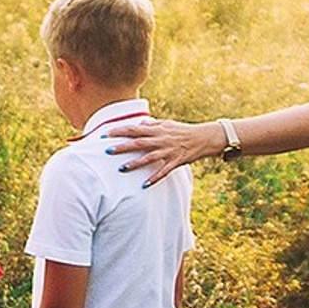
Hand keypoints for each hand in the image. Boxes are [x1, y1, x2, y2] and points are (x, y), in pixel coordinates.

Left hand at [103, 113, 225, 186]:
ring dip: (135, 163)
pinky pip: (163, 171)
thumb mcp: (166, 124)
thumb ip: (152, 124)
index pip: (134, 128)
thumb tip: (139, 123)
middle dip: (123, 146)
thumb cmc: (182, 130)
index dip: (120, 130)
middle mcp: (160, 140)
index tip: (105, 133)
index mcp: (157, 129)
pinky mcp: (175, 162)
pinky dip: (154, 178)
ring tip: (122, 169)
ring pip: (149, 158)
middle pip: (138, 142)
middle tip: (107, 150)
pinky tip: (145, 185)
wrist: (203, 138)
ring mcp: (168, 151)